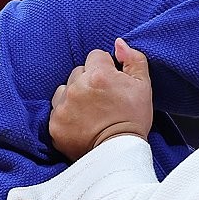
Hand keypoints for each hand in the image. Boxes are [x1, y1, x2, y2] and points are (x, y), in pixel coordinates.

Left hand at [49, 37, 153, 160]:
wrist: (119, 155)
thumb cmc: (133, 121)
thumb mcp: (143, 87)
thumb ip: (133, 60)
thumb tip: (118, 44)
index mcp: (99, 75)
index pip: (95, 56)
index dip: (105, 69)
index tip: (110, 84)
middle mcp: (77, 88)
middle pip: (78, 72)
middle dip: (88, 82)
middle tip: (101, 101)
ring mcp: (63, 107)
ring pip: (64, 89)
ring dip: (74, 96)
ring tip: (89, 112)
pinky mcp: (55, 124)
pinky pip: (56, 110)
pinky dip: (66, 115)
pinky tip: (80, 123)